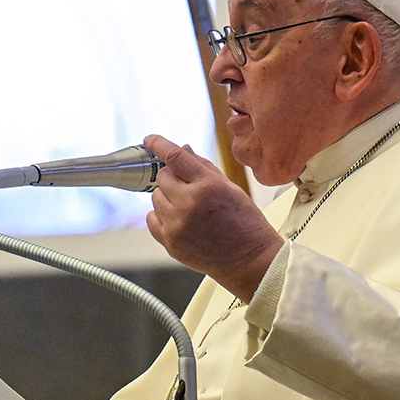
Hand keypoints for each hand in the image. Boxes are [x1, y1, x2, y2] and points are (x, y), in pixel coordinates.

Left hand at [144, 135, 283, 302]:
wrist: (249, 260)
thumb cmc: (245, 224)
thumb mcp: (231, 188)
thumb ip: (204, 167)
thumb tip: (184, 149)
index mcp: (208, 186)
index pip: (175, 157)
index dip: (159, 144)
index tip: (150, 140)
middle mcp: (189, 203)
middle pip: (162, 177)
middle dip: (172, 177)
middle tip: (187, 187)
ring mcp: (177, 224)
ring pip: (155, 198)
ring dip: (167, 197)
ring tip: (188, 208)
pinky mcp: (170, 242)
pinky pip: (151, 219)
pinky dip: (161, 216)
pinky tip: (179, 220)